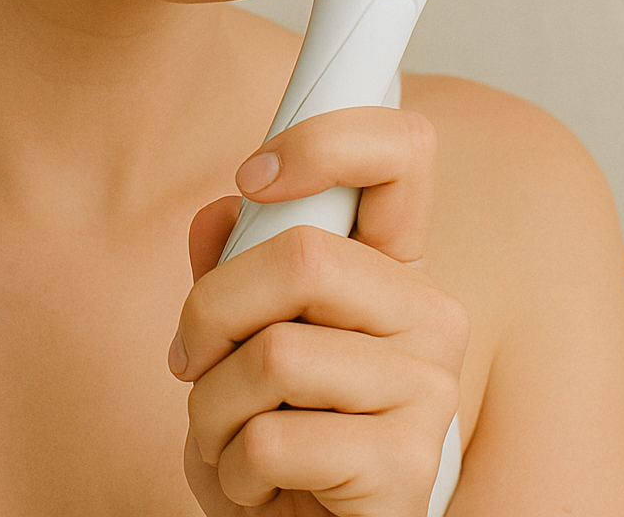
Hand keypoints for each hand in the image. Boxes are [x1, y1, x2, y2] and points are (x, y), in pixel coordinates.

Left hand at [170, 108, 468, 515]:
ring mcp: (429, 390)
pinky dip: (234, 468)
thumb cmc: (278, 432)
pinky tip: (259, 485)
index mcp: (392, 265)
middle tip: (194, 357)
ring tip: (229, 436)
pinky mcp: (406, 466)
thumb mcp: (238, 335)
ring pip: (273, 354)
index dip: (327, 140)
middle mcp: (428, 315)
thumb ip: (232, 265)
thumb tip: (221, 211)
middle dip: (213, 309)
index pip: (403, 154)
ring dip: (212, 405)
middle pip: (301, 255)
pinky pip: (273, 439)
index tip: (254, 173)